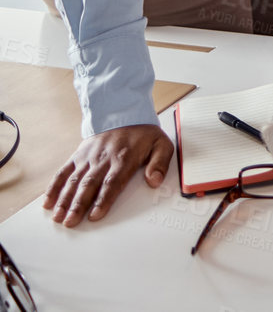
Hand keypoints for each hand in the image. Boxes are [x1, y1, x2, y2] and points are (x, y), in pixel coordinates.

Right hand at [43, 124, 174, 226]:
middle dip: (78, 205)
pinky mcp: (78, 156)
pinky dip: (54, 187)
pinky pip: (63, 172)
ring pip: (74, 180)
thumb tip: (155, 181)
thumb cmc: (143, 134)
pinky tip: (48, 202)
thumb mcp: (161, 144)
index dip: (103, 200)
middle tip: (70, 222)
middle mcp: (103, 159)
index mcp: (124, 158)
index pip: (112, 182)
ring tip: (58, 217)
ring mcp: (88, 158)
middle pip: (89, 185)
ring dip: (64, 200)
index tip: (95, 215)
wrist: (124, 113)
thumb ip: (160, 163)